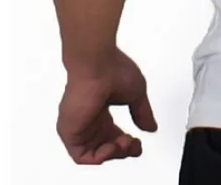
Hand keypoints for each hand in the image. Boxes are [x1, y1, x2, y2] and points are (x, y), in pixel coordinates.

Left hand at [56, 48, 157, 164]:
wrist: (97, 63)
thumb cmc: (113, 69)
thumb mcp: (136, 93)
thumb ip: (142, 113)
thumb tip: (150, 127)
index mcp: (101, 109)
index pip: (112, 134)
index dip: (127, 142)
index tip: (139, 141)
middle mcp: (88, 118)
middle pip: (104, 146)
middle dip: (122, 150)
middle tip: (134, 145)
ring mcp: (78, 125)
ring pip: (93, 153)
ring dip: (113, 153)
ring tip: (124, 143)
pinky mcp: (69, 131)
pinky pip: (81, 156)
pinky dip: (99, 157)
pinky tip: (112, 147)